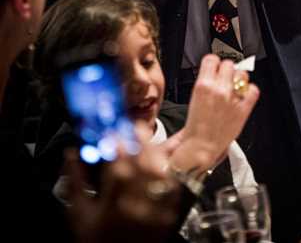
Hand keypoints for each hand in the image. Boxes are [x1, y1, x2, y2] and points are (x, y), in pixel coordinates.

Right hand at [64, 125, 182, 242]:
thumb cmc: (95, 240)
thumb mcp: (79, 213)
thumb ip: (74, 181)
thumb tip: (70, 154)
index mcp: (113, 205)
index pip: (118, 167)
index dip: (117, 146)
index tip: (114, 132)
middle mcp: (136, 207)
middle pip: (143, 166)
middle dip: (140, 142)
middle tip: (136, 127)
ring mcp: (154, 212)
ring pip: (159, 174)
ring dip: (155, 152)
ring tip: (149, 138)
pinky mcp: (167, 216)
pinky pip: (172, 187)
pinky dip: (167, 171)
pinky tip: (162, 160)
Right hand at [164, 54, 258, 170]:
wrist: (201, 146)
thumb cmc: (196, 125)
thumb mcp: (194, 96)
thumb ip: (205, 81)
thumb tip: (214, 70)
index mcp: (203, 85)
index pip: (212, 59)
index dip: (213, 64)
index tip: (214, 68)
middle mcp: (219, 89)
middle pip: (228, 64)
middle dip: (226, 71)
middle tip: (223, 80)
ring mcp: (232, 99)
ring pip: (242, 74)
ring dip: (239, 79)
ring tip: (233, 88)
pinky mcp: (244, 109)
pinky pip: (253, 90)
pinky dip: (250, 92)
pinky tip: (243, 96)